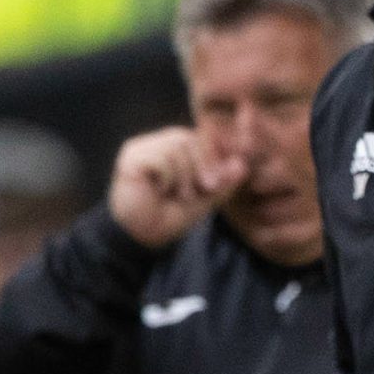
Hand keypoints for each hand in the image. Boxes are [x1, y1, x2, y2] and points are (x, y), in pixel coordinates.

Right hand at [109, 128, 240, 248]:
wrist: (145, 235)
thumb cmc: (172, 215)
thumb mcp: (207, 198)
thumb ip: (224, 181)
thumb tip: (242, 164)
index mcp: (172, 149)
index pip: (199, 138)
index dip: (213, 158)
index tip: (216, 184)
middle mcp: (155, 144)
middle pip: (189, 138)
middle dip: (204, 165)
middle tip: (206, 189)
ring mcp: (140, 149)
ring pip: (177, 145)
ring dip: (186, 175)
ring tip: (180, 194)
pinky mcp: (131, 158)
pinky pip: (161, 158)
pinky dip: (169, 178)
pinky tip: (160, 191)